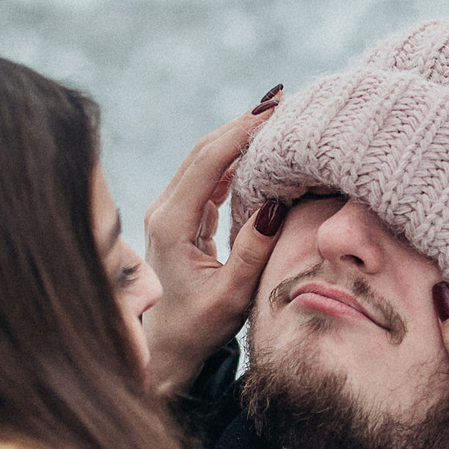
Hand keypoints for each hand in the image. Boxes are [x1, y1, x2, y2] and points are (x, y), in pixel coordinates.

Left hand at [140, 90, 284, 397]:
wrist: (165, 348)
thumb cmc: (197, 328)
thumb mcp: (232, 296)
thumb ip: (253, 251)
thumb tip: (277, 205)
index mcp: (171, 223)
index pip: (209, 160)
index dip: (242, 130)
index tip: (275, 109)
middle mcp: (164, 209)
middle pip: (204, 149)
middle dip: (243, 122)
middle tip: (283, 99)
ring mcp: (170, 210)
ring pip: (206, 158)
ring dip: (239, 135)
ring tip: (278, 116)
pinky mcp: (180, 216)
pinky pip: (209, 176)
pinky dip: (236, 158)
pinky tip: (262, 148)